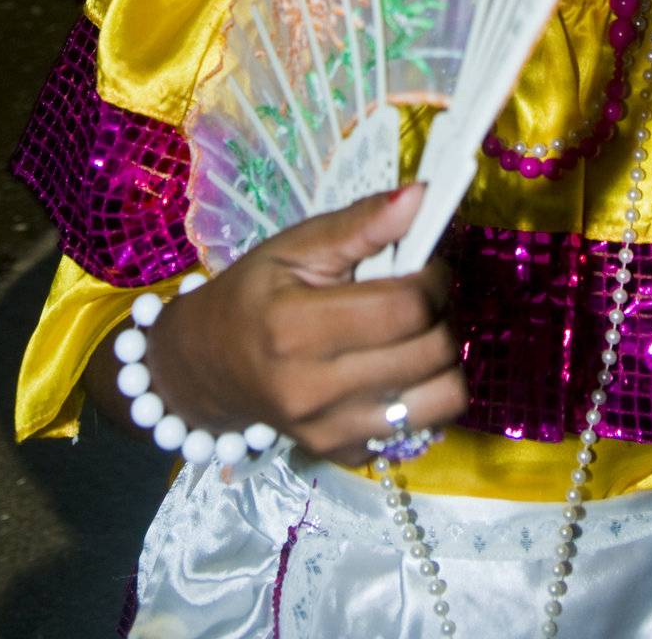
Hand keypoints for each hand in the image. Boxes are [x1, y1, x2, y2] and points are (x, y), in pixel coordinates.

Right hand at [145, 185, 466, 464]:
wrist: (207, 366)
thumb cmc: (254, 296)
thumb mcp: (296, 247)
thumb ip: (360, 224)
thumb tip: (421, 196)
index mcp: (296, 329)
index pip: (406, 307)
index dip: (433, 279)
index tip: (425, 265)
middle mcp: (315, 390)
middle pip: (432, 352)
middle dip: (443, 313)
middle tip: (422, 295)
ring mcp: (332, 432)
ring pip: (443, 398)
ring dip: (444, 358)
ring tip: (417, 333)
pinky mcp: (346, 455)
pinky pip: (423, 426)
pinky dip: (423, 392)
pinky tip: (394, 366)